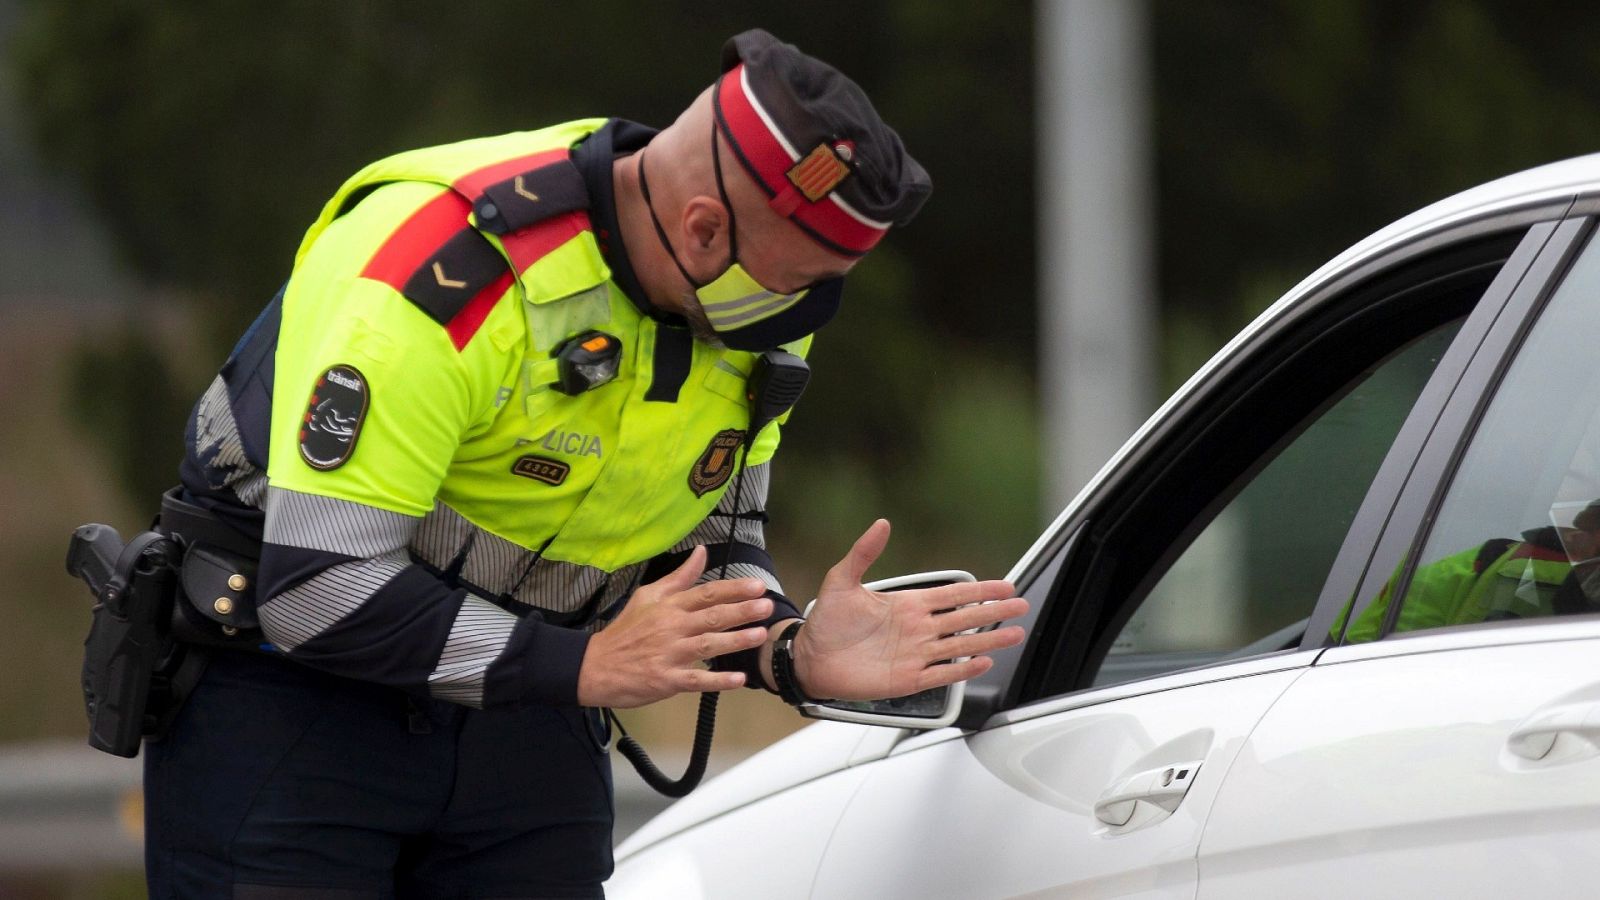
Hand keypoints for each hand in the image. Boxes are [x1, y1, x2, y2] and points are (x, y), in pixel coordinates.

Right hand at [577, 546, 772, 707]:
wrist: (595, 666)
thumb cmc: (626, 631)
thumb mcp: (648, 596)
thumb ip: (679, 577)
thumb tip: (702, 551)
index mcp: (669, 606)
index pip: (706, 593)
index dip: (733, 589)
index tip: (758, 585)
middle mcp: (671, 627)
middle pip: (711, 616)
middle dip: (740, 611)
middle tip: (766, 606)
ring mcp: (669, 654)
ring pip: (707, 645)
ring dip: (735, 640)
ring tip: (759, 635)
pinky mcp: (666, 680)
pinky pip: (695, 679)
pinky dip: (717, 680)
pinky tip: (738, 679)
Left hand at [790, 519, 1028, 701]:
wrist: (809, 658)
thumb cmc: (824, 622)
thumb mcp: (841, 581)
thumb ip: (863, 553)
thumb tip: (882, 524)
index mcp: (907, 605)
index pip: (952, 595)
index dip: (980, 590)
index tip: (1005, 585)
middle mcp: (917, 629)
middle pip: (965, 619)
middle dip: (995, 612)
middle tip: (1021, 606)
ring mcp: (915, 654)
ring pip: (961, 646)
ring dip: (988, 641)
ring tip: (1015, 634)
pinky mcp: (907, 679)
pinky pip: (941, 674)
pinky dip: (962, 669)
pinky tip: (982, 663)